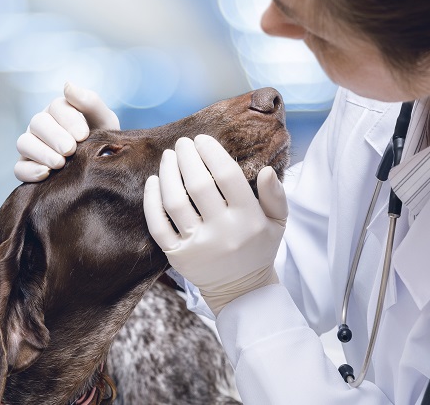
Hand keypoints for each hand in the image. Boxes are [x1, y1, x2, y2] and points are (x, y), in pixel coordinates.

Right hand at [14, 82, 119, 181]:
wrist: (102, 167)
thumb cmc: (102, 139)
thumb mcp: (104, 120)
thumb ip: (90, 102)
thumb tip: (68, 85)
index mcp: (59, 110)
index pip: (57, 107)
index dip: (68, 120)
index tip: (83, 135)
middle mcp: (42, 126)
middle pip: (37, 123)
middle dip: (54, 136)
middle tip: (70, 149)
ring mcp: (32, 146)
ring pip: (24, 143)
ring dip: (41, 152)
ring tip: (60, 163)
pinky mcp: (27, 167)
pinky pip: (19, 168)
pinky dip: (30, 171)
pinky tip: (46, 174)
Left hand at [143, 135, 287, 315]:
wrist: (241, 290)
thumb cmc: (258, 248)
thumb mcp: (277, 223)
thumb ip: (275, 196)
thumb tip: (266, 170)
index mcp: (248, 219)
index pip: (227, 176)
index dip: (211, 152)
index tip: (202, 139)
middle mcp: (222, 232)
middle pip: (198, 184)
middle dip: (187, 157)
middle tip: (182, 143)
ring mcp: (197, 245)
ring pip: (174, 202)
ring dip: (168, 173)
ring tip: (168, 156)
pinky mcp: (177, 256)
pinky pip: (158, 225)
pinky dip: (152, 201)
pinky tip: (153, 181)